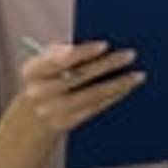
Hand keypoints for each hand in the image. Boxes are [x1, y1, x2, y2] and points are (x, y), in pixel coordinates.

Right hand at [6, 41, 140, 139]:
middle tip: (130, 54)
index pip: (58, 60)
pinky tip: (127, 87)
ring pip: (91, 95)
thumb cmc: (44, 81)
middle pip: (78, 77)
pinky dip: (113, 97)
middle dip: (107, 64)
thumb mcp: (42, 65)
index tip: (105, 44)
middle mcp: (40, 92)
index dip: (82, 53)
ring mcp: (53, 110)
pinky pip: (94, 108)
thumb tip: (96, 47)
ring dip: (117, 84)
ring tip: (138, 75)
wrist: (29, 120)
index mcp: (32, 72)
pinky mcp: (66, 123)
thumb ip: (60, 53)